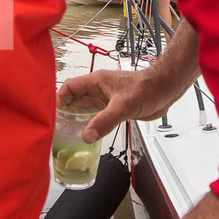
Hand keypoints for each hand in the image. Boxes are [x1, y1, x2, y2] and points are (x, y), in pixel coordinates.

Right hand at [57, 67, 187, 142]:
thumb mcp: (123, 106)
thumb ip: (104, 121)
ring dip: (77, 119)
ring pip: (86, 108)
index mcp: (96, 82)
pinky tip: (88, 135)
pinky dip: (91, 124)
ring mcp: (107, 99)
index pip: (69, 87)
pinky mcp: (116, 107)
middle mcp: (99, 89)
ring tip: (67, 134)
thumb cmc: (147, 88)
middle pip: (75, 99)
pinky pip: (98, 115)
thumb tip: (87, 136)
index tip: (52, 114)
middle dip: (64, 112)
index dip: (59, 99)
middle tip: (56, 128)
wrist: (166, 88)